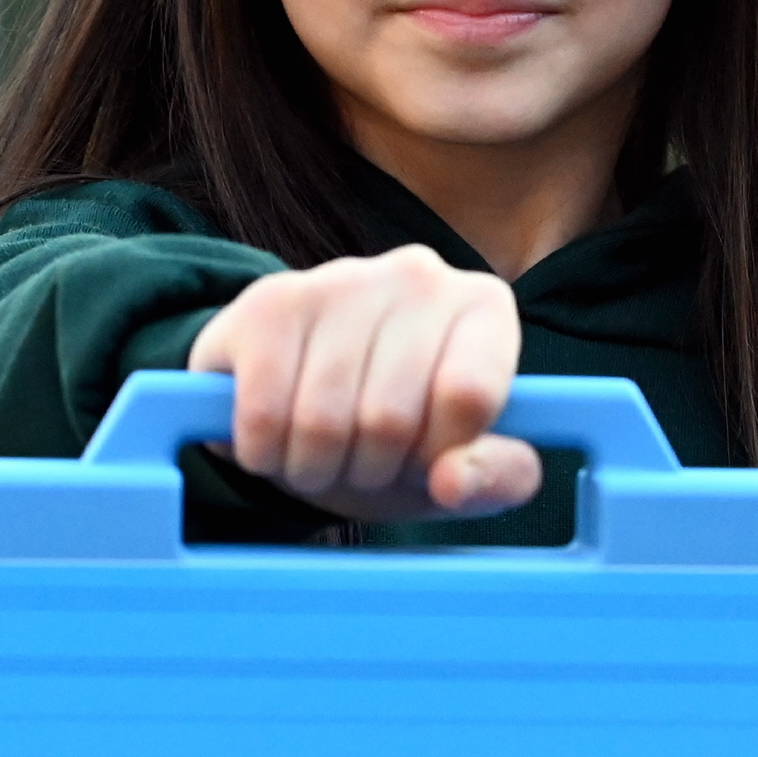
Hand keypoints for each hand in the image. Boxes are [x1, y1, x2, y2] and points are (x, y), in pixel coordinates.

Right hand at [187, 246, 540, 522]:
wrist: (302, 402)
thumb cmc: (402, 436)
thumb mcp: (463, 468)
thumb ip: (495, 479)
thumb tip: (452, 482)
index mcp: (483, 308)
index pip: (468, 396)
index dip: (439, 454)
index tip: (428, 459)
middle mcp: (419, 275)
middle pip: (388, 419)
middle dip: (369, 470)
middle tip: (363, 460)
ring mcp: (341, 278)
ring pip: (320, 421)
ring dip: (313, 468)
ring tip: (319, 452)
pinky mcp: (270, 300)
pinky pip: (262, 413)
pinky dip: (263, 452)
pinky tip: (273, 436)